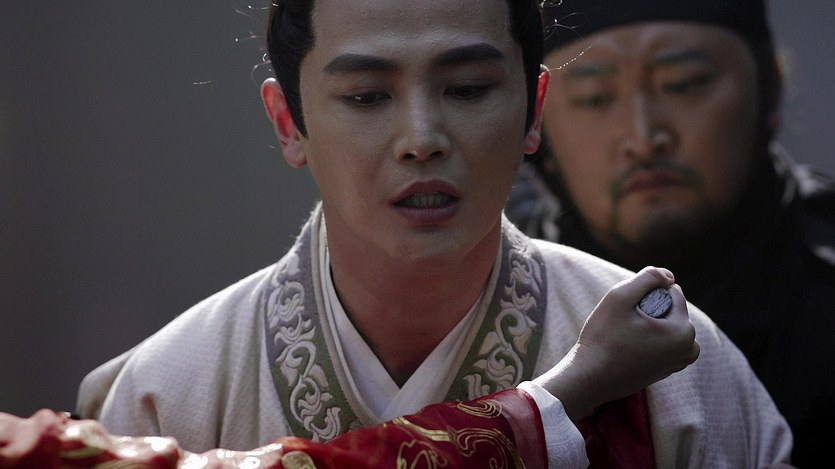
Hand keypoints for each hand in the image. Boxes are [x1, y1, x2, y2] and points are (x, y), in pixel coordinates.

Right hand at [534, 266, 699, 420]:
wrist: (588, 379)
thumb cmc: (603, 338)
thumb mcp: (620, 297)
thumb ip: (647, 278)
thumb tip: (669, 276)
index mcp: (683, 332)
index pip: (672, 293)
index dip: (646, 294)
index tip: (628, 311)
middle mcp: (688, 350)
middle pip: (671, 310)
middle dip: (650, 309)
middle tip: (624, 324)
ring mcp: (677, 364)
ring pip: (666, 325)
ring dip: (649, 323)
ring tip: (625, 336)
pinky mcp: (665, 372)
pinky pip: (661, 342)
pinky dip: (647, 339)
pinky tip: (625, 348)